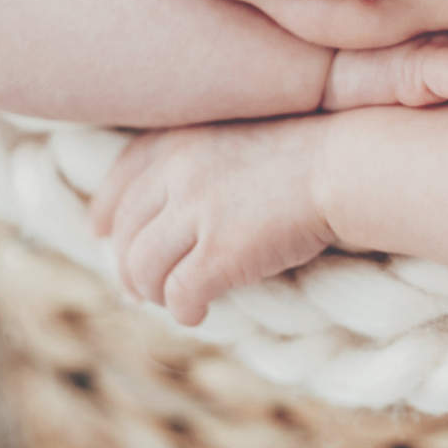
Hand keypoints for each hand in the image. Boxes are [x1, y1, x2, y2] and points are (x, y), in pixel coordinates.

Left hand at [87, 115, 334, 326]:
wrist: (348, 164)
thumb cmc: (311, 149)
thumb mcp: (243, 136)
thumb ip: (204, 160)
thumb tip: (175, 207)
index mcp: (182, 139)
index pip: (121, 178)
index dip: (106, 210)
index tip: (100, 232)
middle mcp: (179, 172)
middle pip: (125, 231)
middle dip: (127, 264)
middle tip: (140, 286)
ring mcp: (197, 212)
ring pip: (143, 268)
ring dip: (153, 291)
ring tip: (173, 300)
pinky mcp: (220, 253)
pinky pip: (179, 293)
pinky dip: (184, 309)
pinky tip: (198, 312)